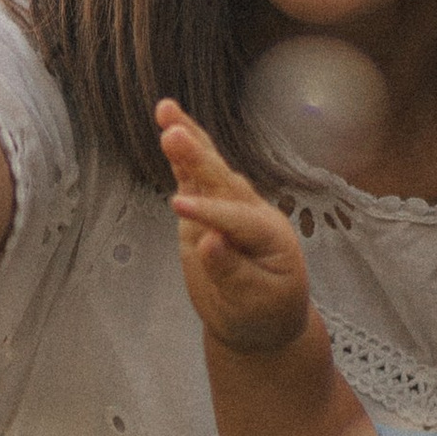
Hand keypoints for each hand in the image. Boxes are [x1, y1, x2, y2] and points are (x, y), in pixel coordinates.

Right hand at [158, 102, 312, 353]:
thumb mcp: (252, 302)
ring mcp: (227, 208)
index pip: (236, 220)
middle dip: (198, 158)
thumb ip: (231, 271)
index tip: (179, 210)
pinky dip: (181, 156)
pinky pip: (193, 179)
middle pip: (222, 181)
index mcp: (270, 235)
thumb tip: (209, 241)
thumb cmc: (262, 315)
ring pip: (208, 171)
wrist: (260, 323)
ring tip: (167, 112)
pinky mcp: (206, 210)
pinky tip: (169, 125)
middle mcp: (251, 213)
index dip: (209, 214)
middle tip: (175, 133)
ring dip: (189, 142)